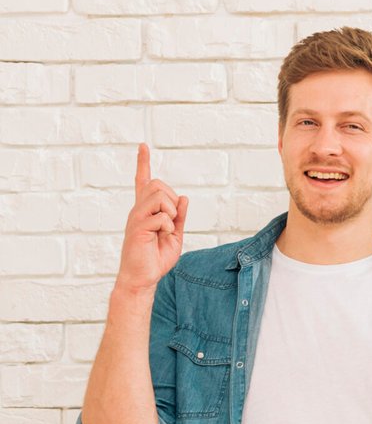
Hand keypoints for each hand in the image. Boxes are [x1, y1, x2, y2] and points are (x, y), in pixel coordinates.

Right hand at [117, 143, 187, 293]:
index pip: (143, 182)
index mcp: (146, 211)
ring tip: (166, 229)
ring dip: (170, 211)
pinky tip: (162, 236)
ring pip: (158, 195)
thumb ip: (179, 217)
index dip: (143, 164)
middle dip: (171, 198)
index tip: (143, 146)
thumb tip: (183, 197)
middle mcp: (138, 210)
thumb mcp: (175, 235)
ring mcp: (136, 217)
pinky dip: (168, 226)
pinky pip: (161, 216)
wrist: (143, 278)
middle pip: (157, 184)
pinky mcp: (137, 227)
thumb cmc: (156, 258)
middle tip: (171, 221)